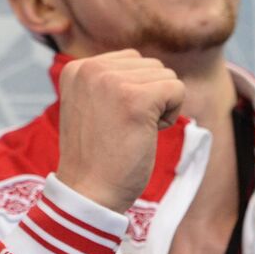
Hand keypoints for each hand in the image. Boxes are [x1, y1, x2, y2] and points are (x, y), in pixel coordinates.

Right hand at [55, 50, 184, 213]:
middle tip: (123, 128)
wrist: (89, 192)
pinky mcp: (137, 99)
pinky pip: (177, 90)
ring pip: (166, 76)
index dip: (133, 92)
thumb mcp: (91, 104)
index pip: (131, 60)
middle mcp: (91, 68)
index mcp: (77, 68)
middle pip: (150, 66)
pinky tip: (148, 134)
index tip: (111, 120)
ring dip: (160, 106)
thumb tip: (150, 67)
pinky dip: (171, 115)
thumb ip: (110, 80)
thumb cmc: (96, 156)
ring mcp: (112, 82)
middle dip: (149, 97)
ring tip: (132, 131)